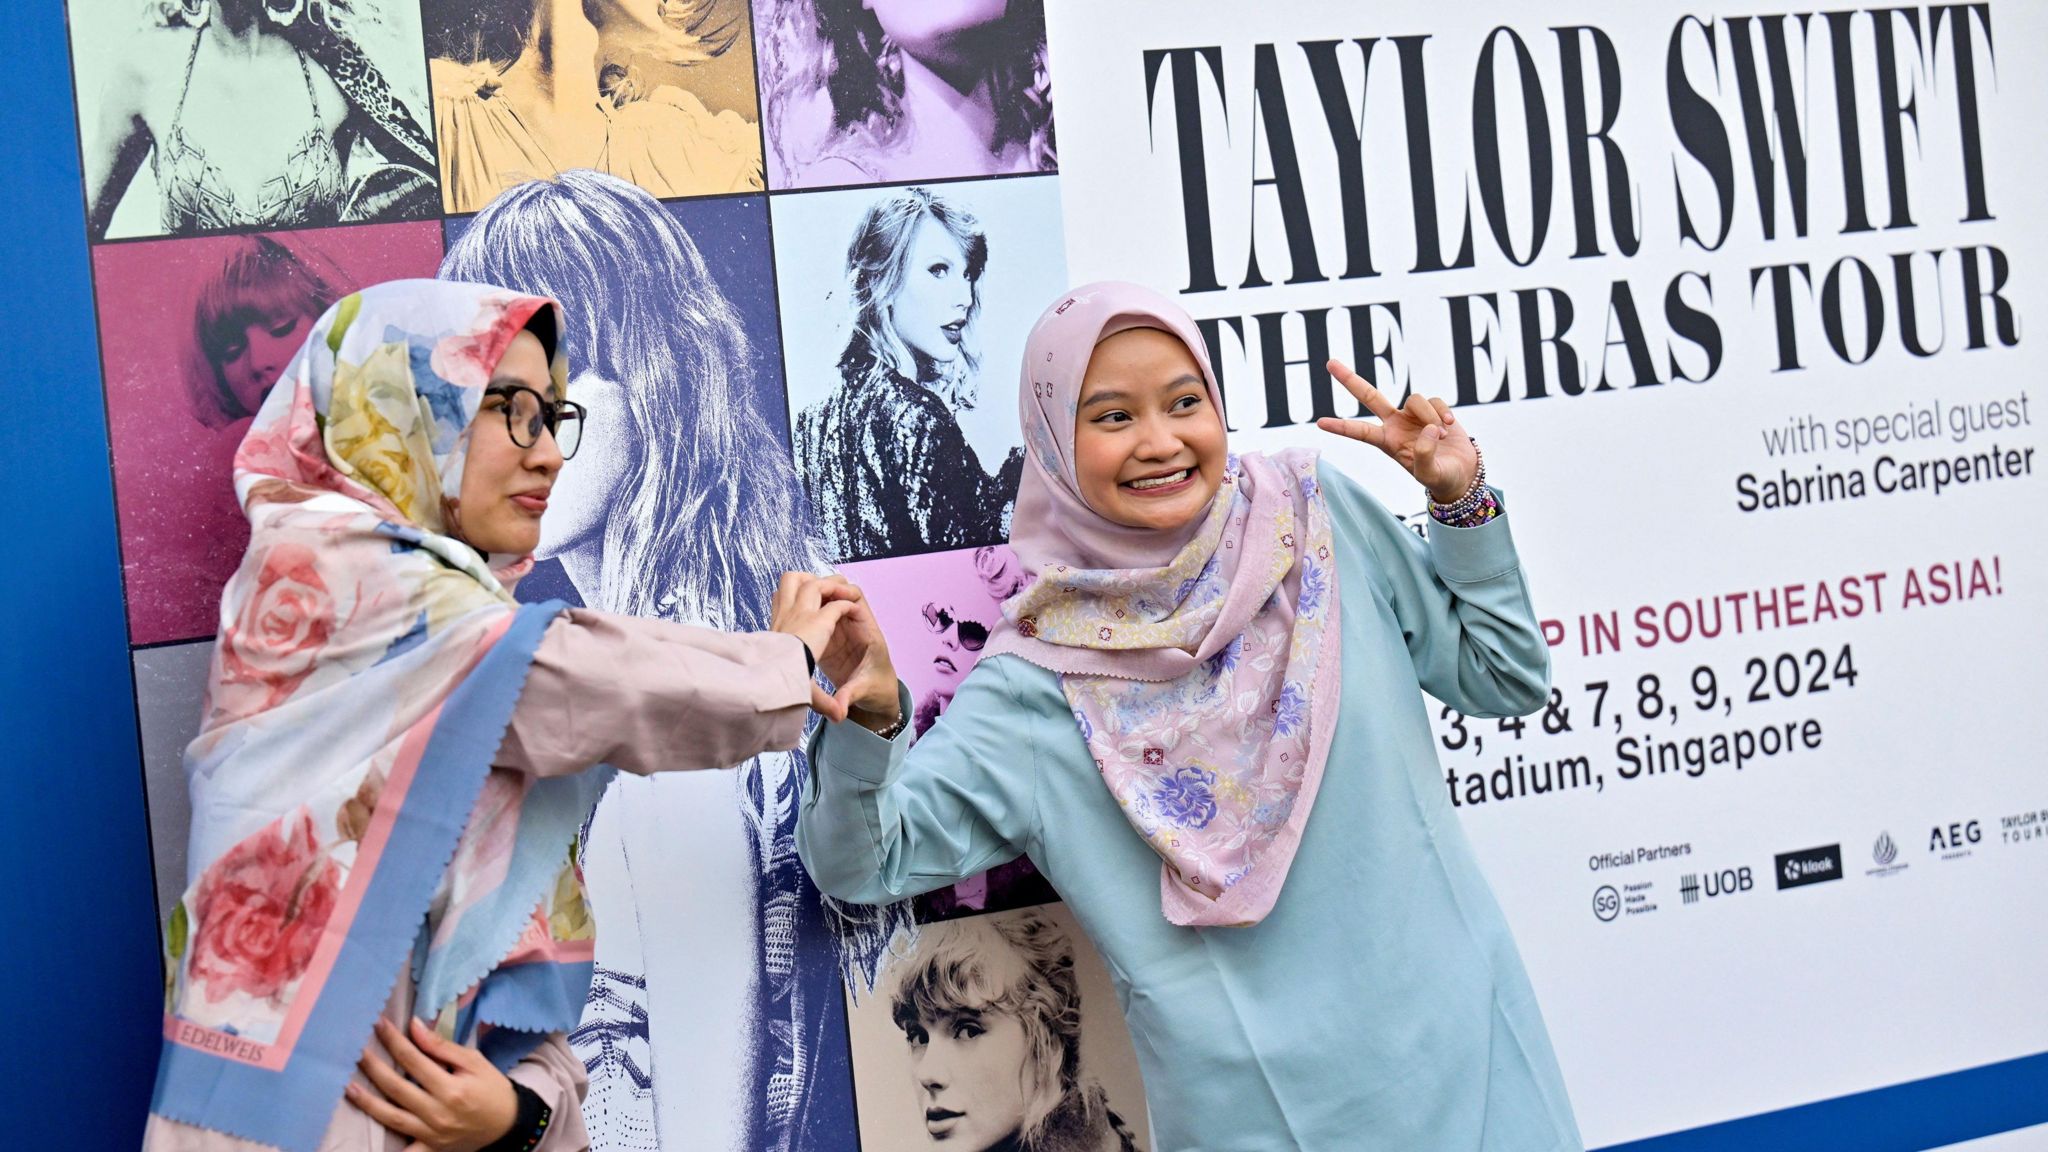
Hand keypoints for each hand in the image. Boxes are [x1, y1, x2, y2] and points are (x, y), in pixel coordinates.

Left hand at [345, 1018, 518, 1151]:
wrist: (507, 1124)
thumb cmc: (492, 1088)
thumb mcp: (474, 1061)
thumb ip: (442, 1046)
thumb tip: (414, 1027)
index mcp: (452, 1088)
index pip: (414, 1060)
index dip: (394, 1041)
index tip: (378, 1024)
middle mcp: (439, 1113)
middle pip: (397, 1088)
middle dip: (374, 1067)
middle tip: (356, 1049)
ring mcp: (432, 1134)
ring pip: (392, 1117)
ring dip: (368, 1102)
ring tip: (348, 1086)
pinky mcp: (429, 1148)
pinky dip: (388, 1149)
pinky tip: (364, 1142)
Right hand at [778, 574, 900, 730]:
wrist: (878, 700)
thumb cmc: (878, 692)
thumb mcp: (863, 692)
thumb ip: (849, 696)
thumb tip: (838, 709)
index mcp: (868, 632)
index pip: (856, 600)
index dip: (841, 596)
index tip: (824, 602)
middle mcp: (854, 627)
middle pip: (840, 594)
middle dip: (823, 591)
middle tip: (804, 596)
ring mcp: (840, 632)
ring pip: (827, 603)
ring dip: (813, 600)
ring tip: (793, 604)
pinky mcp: (828, 641)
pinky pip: (818, 617)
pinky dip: (806, 613)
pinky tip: (788, 619)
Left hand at [1315, 360, 1478, 502]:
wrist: (1462, 472)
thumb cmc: (1440, 477)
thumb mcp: (1429, 474)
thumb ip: (1424, 455)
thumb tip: (1428, 428)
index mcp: (1387, 442)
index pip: (1360, 432)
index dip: (1341, 427)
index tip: (1320, 422)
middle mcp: (1396, 424)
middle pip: (1369, 396)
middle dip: (1349, 380)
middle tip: (1329, 363)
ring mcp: (1413, 415)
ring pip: (1414, 399)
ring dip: (1430, 416)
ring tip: (1441, 436)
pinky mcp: (1433, 409)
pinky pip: (1435, 401)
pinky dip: (1442, 412)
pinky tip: (1449, 426)